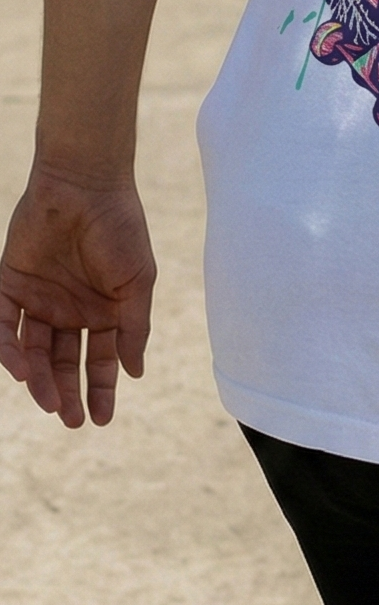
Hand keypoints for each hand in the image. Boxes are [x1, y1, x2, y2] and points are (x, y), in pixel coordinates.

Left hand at [0, 165, 154, 426]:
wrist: (86, 185)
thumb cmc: (121, 229)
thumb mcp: (139, 283)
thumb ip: (134, 327)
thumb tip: (135, 373)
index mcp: (102, 311)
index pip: (100, 359)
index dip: (102, 389)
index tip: (102, 419)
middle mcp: (69, 309)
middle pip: (64, 362)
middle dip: (68, 392)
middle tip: (73, 420)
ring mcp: (39, 298)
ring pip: (33, 350)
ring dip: (39, 379)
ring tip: (50, 402)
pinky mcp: (9, 283)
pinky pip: (3, 325)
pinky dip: (8, 350)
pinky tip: (22, 370)